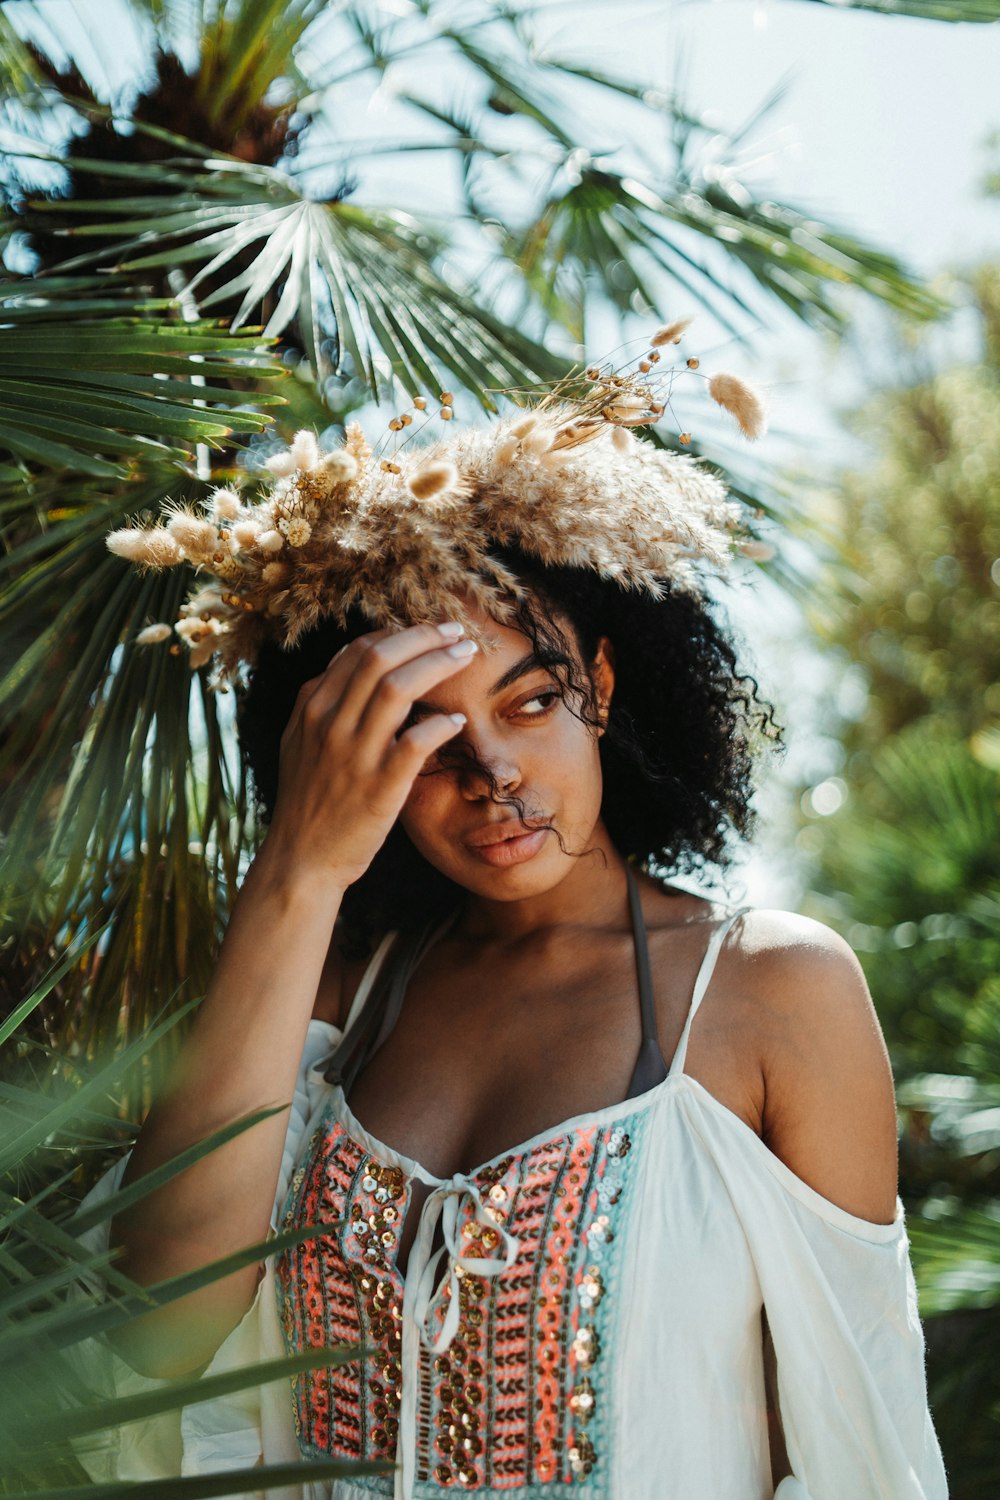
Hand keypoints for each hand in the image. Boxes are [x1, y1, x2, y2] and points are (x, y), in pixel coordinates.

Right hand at [260, 622, 475, 889]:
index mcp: (312, 708)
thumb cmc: (307, 802)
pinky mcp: (379, 786)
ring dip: (438, 663)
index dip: (398, 633)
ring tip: (465, 655)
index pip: (358, 650)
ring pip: (399, 687)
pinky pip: (416, 741)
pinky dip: (441, 723)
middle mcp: (330, 723)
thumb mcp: (299, 743)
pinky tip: (459, 719)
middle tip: (456, 630)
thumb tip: (350, 663)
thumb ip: (322, 703)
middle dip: (423, 636)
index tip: (427, 632)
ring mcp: (354, 753)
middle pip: (380, 657)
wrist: (301, 860)